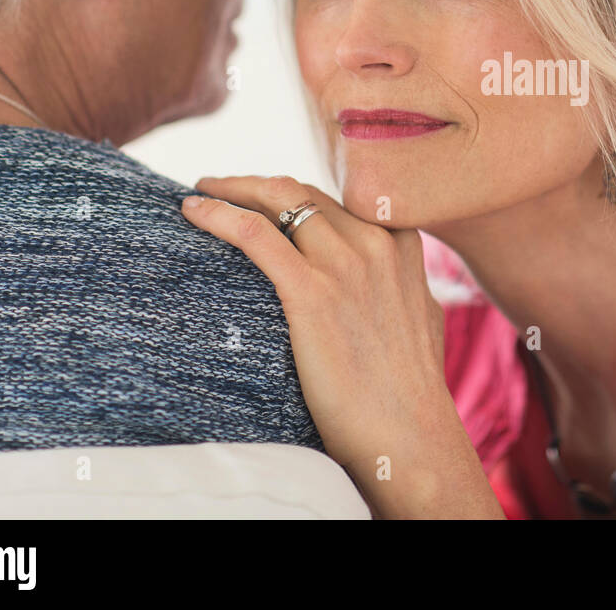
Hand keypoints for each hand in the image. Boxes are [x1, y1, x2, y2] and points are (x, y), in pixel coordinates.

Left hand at [181, 174, 502, 517]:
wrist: (410, 431)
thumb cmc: (411, 391)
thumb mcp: (422, 316)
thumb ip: (403, 285)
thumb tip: (392, 284)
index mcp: (400, 246)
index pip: (335, 199)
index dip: (295, 193)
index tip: (264, 195)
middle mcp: (374, 243)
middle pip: (303, 192)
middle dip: (256, 184)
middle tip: (221, 188)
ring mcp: (345, 264)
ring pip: (278, 200)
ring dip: (233, 189)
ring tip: (202, 194)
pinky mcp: (312, 292)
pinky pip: (254, 234)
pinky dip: (219, 214)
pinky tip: (193, 211)